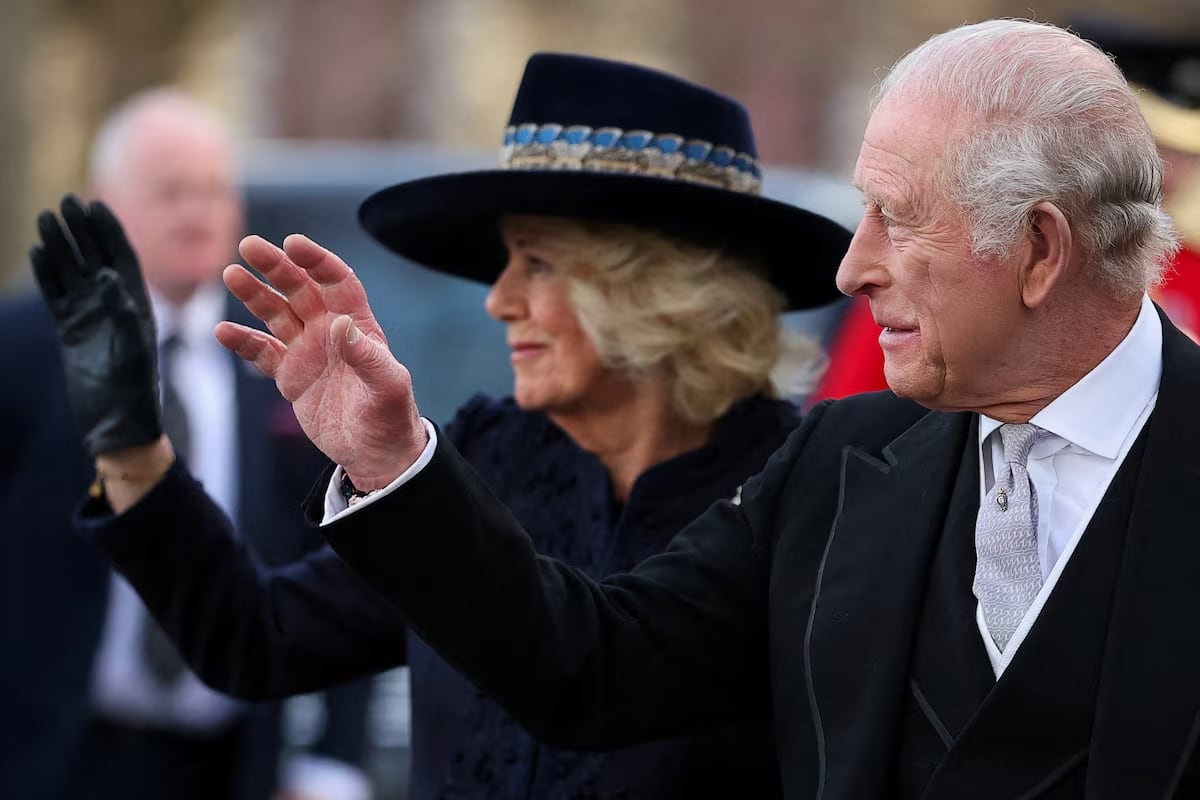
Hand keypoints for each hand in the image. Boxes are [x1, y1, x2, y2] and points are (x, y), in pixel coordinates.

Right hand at [30, 195, 162, 456]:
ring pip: (71, 272)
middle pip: (94, 257)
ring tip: (45, 218)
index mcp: (138, 304)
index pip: (122, 258)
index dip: (109, 231)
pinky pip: (56, 295)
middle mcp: (114, 305)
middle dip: (82, 230)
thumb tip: (104, 276)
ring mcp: (90, 316)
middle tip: (65, 201)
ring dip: (59, 246)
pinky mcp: (70, 330)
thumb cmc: (135, 390)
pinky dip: (47, 274)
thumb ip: (121, 312)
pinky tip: (37, 251)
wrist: (117, 422)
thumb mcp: (133, 349)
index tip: (95, 204)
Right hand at [217, 234, 426, 488]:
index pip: (336, 282)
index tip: (293, 243)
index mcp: (357, 325)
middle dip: (276, 267)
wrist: (376, 454)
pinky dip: (242, 341)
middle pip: (299, 289)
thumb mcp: (387, 386)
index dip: (317, 261)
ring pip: (276, 313)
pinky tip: (221, 331)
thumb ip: (367, 356)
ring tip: (231, 275)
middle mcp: (329, 331)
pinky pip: (261, 352)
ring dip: (254, 295)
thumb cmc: (390, 417)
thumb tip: (340, 325)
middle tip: (249, 245)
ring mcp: (307, 351)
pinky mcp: (290, 375)